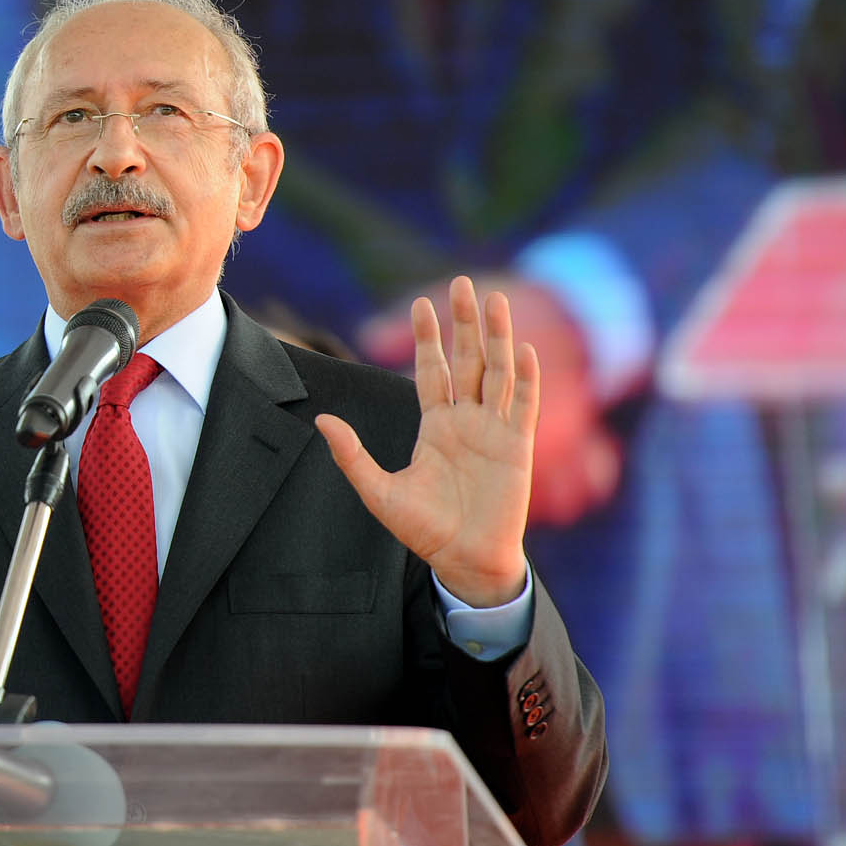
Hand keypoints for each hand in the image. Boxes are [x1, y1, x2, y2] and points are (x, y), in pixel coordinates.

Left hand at [315, 277, 535, 606]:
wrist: (463, 561)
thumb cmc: (424, 530)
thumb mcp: (378, 491)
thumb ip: (351, 455)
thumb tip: (321, 420)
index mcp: (435, 425)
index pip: (432, 370)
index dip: (427, 337)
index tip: (420, 303)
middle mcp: (466, 420)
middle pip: (467, 360)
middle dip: (464, 323)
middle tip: (461, 283)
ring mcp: (494, 431)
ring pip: (497, 372)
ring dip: (498, 337)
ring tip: (497, 300)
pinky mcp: (516, 448)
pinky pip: (521, 406)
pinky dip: (524, 378)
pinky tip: (523, 351)